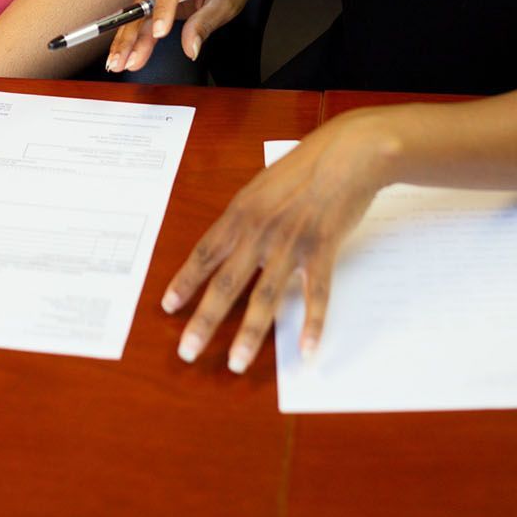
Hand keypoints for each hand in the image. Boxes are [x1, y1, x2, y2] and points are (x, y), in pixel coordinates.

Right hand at [105, 0, 253, 73]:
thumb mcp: (226, 4)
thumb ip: (204, 24)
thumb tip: (190, 49)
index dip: (163, 9)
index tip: (160, 34)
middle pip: (147, 1)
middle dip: (135, 33)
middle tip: (125, 58)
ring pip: (138, 11)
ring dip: (128, 38)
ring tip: (120, 62)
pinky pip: (139, 14)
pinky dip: (131, 35)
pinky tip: (123, 53)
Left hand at [162, 110, 394, 371]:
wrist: (348, 153)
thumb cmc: (305, 166)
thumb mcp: (263, 186)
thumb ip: (246, 216)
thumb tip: (229, 241)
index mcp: (242, 212)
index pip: (205, 252)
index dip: (186, 281)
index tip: (168, 307)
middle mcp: (261, 230)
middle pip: (227, 282)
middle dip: (205, 320)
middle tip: (188, 351)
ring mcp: (292, 242)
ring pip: (266, 296)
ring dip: (250, 333)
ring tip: (236, 363)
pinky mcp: (324, 250)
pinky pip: (316, 295)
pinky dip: (312, 325)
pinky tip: (306, 351)